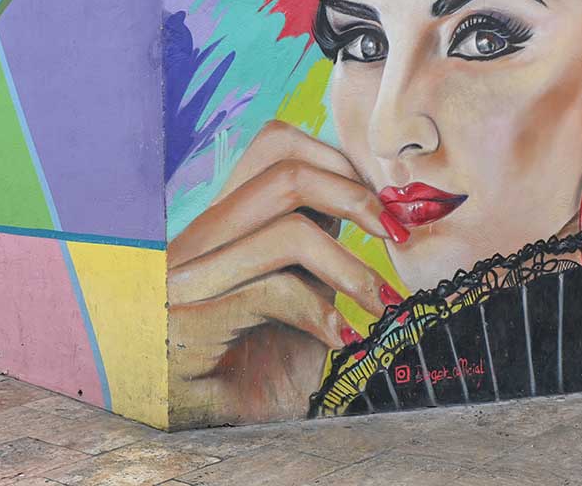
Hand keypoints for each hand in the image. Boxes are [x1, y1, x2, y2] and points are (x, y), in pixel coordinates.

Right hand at [167, 121, 403, 424]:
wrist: (217, 438)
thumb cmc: (263, 367)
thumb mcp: (300, 289)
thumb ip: (319, 239)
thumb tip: (373, 195)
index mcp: (221, 224)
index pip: (274, 144)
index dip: (340, 161)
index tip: (385, 206)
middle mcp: (195, 240)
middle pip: (283, 168)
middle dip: (356, 195)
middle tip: (397, 235)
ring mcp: (184, 280)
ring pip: (285, 228)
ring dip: (350, 266)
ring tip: (379, 302)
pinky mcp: (188, 324)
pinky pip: (272, 290)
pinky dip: (321, 312)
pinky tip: (340, 340)